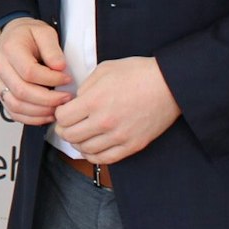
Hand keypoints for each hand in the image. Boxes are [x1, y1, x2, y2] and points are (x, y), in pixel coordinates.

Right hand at [0, 18, 71, 125]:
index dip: (51, 79)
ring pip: (16, 105)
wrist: (12, 36)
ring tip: (58, 108)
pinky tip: (46, 115)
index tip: (66, 79)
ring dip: (40, 111)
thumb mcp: (44, 32)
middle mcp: (0, 67)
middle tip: (66, 98)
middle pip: (22, 91)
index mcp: (10, 49)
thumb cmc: (28, 35)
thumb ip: (52, 49)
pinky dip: (31, 118)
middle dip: (48, 99)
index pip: (29, 71)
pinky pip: (13, 112)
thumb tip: (59, 67)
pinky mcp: (1, 93)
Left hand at [53, 56, 180, 164]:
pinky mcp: (133, 145)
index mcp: (95, 101)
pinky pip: (105, 159)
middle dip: (64, 129)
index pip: (62, 118)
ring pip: (85, 150)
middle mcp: (105, 122)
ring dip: (78, 143)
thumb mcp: (105, 69)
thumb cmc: (138, 73)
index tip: (63, 111)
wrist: (169, 84)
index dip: (59, 114)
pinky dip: (93, 155)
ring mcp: (119, 136)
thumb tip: (75, 101)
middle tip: (67, 124)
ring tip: (80, 134)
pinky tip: (92, 147)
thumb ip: (85, 86)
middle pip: (70, 136)